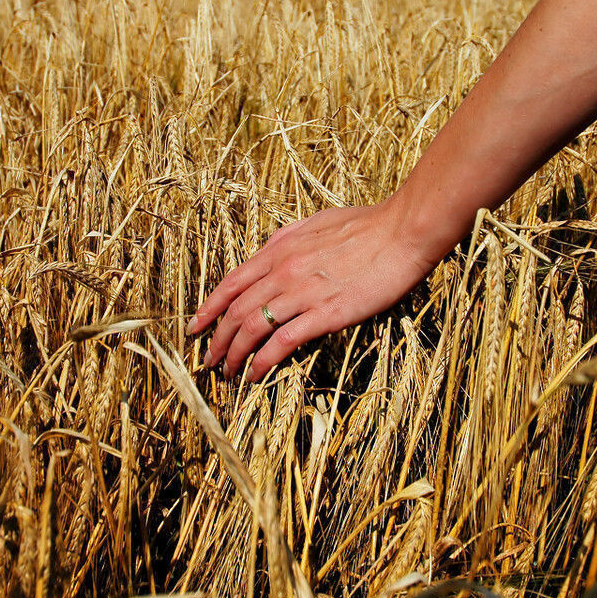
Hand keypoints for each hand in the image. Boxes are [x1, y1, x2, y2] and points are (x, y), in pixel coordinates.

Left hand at [186, 202, 437, 380]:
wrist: (402, 233)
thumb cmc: (366, 226)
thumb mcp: (316, 222)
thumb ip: (287, 237)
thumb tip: (269, 248)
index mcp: (279, 249)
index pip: (231, 283)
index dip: (208, 307)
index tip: (195, 326)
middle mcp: (283, 272)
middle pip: (235, 310)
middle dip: (216, 339)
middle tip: (208, 359)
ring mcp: (302, 294)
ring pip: (252, 328)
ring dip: (234, 355)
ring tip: (227, 373)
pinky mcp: (325, 315)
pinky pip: (282, 342)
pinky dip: (263, 362)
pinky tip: (255, 375)